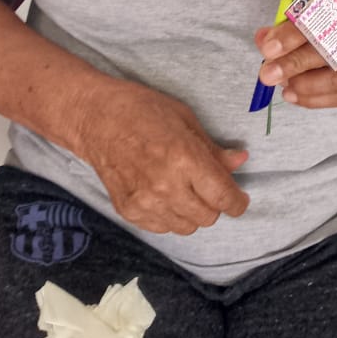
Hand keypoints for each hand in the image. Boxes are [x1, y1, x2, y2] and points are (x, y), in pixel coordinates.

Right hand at [79, 81, 249, 234]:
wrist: (96, 118)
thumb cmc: (142, 109)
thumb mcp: (185, 119)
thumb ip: (212, 148)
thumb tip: (240, 161)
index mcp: (184, 158)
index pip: (222, 196)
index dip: (237, 202)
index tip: (240, 199)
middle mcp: (166, 186)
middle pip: (208, 217)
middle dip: (216, 204)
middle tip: (209, 186)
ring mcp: (145, 202)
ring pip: (187, 227)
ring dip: (193, 212)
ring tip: (185, 188)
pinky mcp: (129, 211)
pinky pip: (163, 228)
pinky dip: (171, 216)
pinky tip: (165, 194)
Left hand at [255, 0, 336, 108]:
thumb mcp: (323, 2)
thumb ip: (294, 18)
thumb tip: (265, 38)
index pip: (326, 17)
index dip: (295, 33)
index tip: (269, 46)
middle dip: (298, 63)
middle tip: (268, 73)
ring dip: (307, 85)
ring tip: (280, 84)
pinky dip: (315, 99)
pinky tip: (292, 94)